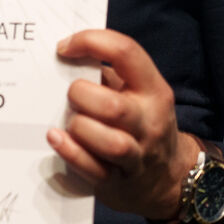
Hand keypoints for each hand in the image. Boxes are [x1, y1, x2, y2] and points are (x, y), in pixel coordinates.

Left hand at [47, 28, 200, 221]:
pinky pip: (94, 170)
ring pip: (110, 143)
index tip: (63, 48)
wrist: (168, 177)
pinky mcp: (118, 182)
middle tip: (70, 95)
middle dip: (81, 95)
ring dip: (79, 128)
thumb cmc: (139, 122)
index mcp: (153, 89)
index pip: (126, 53)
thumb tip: (64, 56)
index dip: (90, 42)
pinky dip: (71, 153)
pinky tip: (55, 139)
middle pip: (114, 106)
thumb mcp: (136, 93)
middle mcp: (149, 121)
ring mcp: (137, 156)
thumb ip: (108, 75)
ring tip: (66, 122)